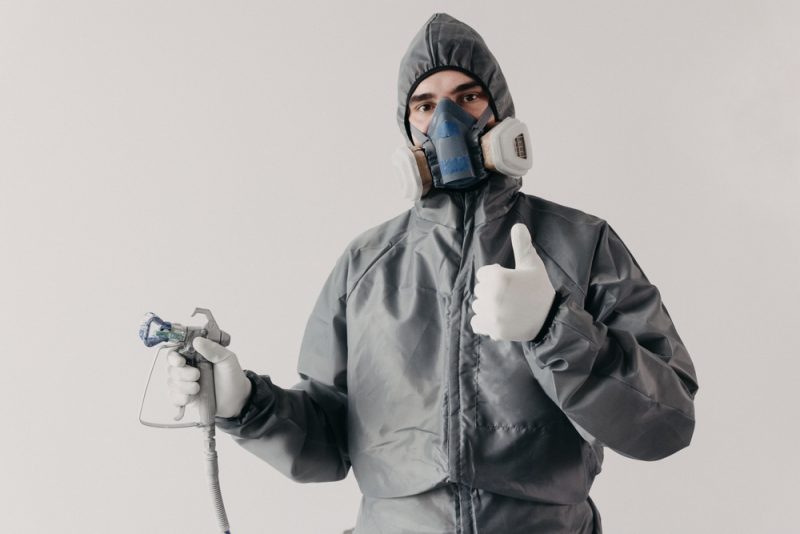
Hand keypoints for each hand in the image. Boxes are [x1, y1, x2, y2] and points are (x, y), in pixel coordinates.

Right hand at [166, 338, 251, 417]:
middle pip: (171, 368)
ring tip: (198, 389)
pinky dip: (180, 398)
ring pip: (171, 383)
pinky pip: (174, 398)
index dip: (174, 357)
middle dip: (182, 373)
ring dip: (183, 386)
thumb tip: (197, 341)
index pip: (175, 353)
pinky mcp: (185, 397)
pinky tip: (190, 398)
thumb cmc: (232, 376)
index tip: (180, 362)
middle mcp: (187, 368)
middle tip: (197, 375)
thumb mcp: (227, 359)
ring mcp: (185, 383)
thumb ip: (214, 349)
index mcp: (195, 356)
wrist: (237, 399)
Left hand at [470, 223, 555, 341]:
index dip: (495, 276)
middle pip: (479, 290)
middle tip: (510, 295)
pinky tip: (498, 319)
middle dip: (491, 291)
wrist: (550, 318)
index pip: (483, 274)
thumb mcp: (532, 265)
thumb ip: (522, 245)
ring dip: (488, 307)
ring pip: (478, 306)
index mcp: (499, 277)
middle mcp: (493, 296)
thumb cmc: (540, 288)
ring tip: (506, 307)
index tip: (509, 281)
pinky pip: (476, 323)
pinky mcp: (494, 330)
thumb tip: (518, 225)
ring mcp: (493, 315)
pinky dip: (483, 322)